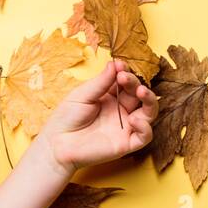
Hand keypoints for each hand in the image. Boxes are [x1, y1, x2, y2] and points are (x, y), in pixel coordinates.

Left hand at [34, 59, 157, 176]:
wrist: (57, 144)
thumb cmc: (66, 118)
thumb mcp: (82, 95)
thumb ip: (101, 82)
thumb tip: (115, 63)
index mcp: (110, 97)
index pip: (126, 83)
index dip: (126, 73)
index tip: (120, 66)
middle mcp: (121, 110)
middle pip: (139, 95)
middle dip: (135, 83)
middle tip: (125, 78)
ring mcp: (125, 126)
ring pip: (149, 112)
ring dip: (149, 100)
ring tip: (141, 91)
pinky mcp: (126, 143)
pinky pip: (145, 135)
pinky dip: (145, 127)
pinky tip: (133, 120)